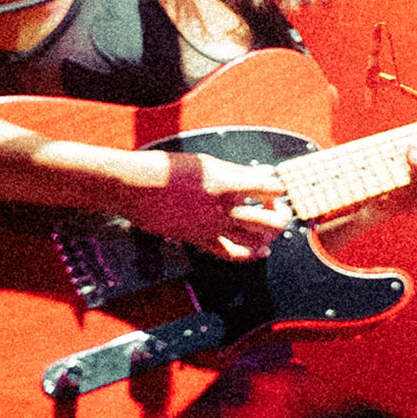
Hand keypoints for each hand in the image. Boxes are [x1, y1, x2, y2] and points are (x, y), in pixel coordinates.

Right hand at [121, 152, 288, 261]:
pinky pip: (231, 253)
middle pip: (272, 222)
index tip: (275, 185)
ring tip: (271, 227)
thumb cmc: (169, 169)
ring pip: (256, 242)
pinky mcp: (200, 240)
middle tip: (277, 208)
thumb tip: (267, 173)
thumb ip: (241, 172)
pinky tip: (260, 251)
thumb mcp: (209, 164)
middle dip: (282, 215)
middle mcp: (224, 210)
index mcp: (228, 185)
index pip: (272, 189)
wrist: (134, 186)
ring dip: (270, 236)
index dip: (279, 187)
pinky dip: (250, 254)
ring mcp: (212, 228)